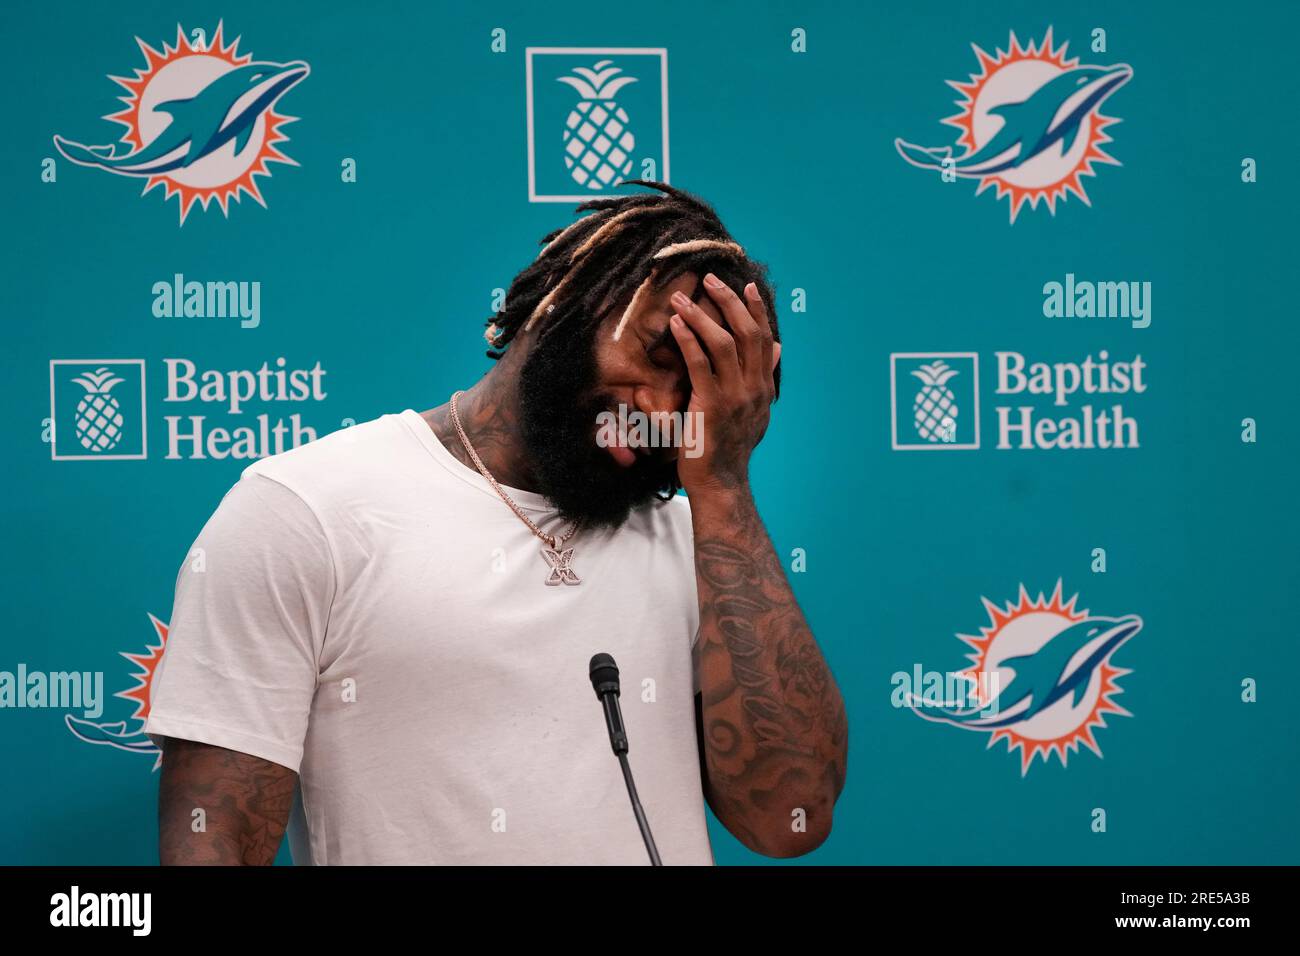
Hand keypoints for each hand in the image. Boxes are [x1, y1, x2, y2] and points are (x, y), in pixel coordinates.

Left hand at [668, 273, 781, 497]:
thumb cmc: (729, 449)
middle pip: (747, 333)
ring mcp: (735, 396)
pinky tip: (677, 325)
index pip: (764, 340)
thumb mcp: (755, 412)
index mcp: (763, 388)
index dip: (757, 311)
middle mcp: (754, 388)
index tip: (748, 287)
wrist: (720, 483)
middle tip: (710, 280)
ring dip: (702, 315)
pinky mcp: (712, 405)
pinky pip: (700, 363)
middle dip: (729, 302)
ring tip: (682, 298)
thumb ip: (763, 379)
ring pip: (723, 343)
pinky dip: (688, 339)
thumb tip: (777, 349)